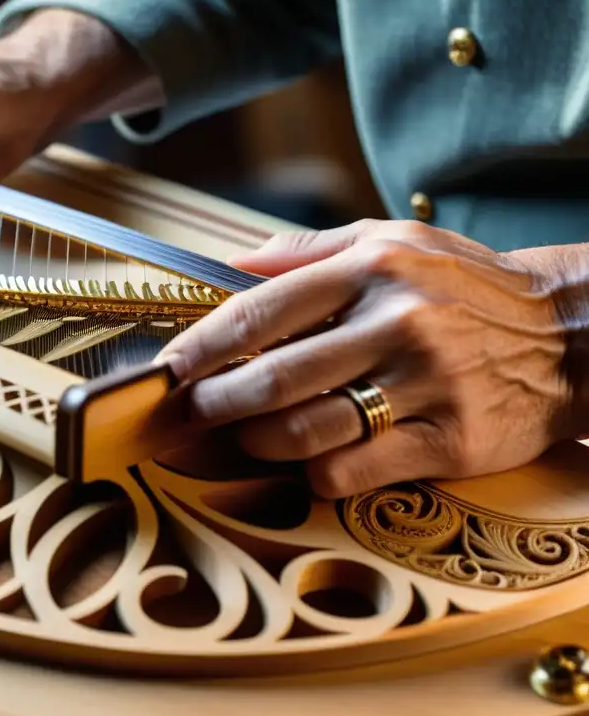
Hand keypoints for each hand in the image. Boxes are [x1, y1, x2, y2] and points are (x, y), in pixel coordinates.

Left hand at [157, 219, 580, 497]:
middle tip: (183, 416)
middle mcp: (396, 324)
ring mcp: (424, 386)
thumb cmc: (465, 287)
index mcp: (372, 270)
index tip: (166, 368)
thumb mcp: (393, 242)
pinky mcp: (449, 442)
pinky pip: (351, 472)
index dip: (200, 346)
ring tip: (241, 437)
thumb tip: (229, 265)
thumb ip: (307, 251)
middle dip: (211, 405)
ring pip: (305, 432)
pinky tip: (309, 461)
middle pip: (271, 379)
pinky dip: (313, 474)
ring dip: (255, 443)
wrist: (569, 333)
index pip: (260, 312)